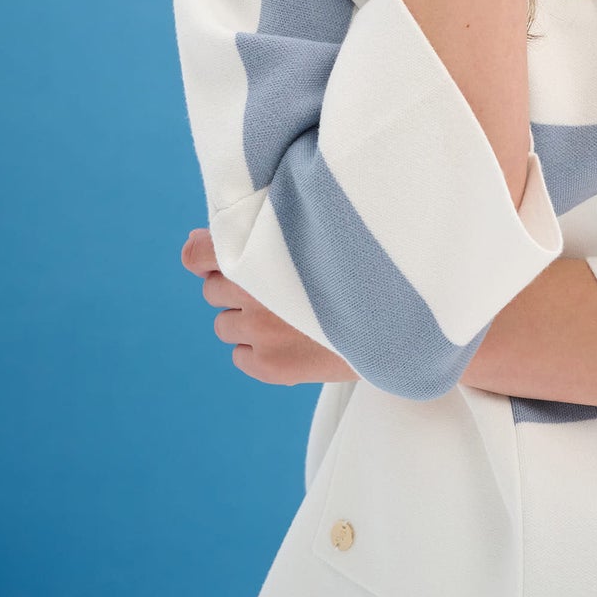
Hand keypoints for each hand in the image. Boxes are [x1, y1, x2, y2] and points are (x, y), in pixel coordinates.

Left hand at [179, 227, 358, 385]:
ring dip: (246, 319)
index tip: (220, 259)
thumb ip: (260, 230)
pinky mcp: (272, 366)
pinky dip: (257, 350)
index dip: (205, 255)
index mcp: (265, 249)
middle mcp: (256, 290)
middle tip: (277, 286)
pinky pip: (241, 356)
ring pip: (225, 325)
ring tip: (289, 315)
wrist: (404, 318)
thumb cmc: (360, 266)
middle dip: (236, 287)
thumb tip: (192, 240)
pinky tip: (293, 340)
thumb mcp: (315, 232)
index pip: (199, 254)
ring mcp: (262, 332)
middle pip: (213, 290)